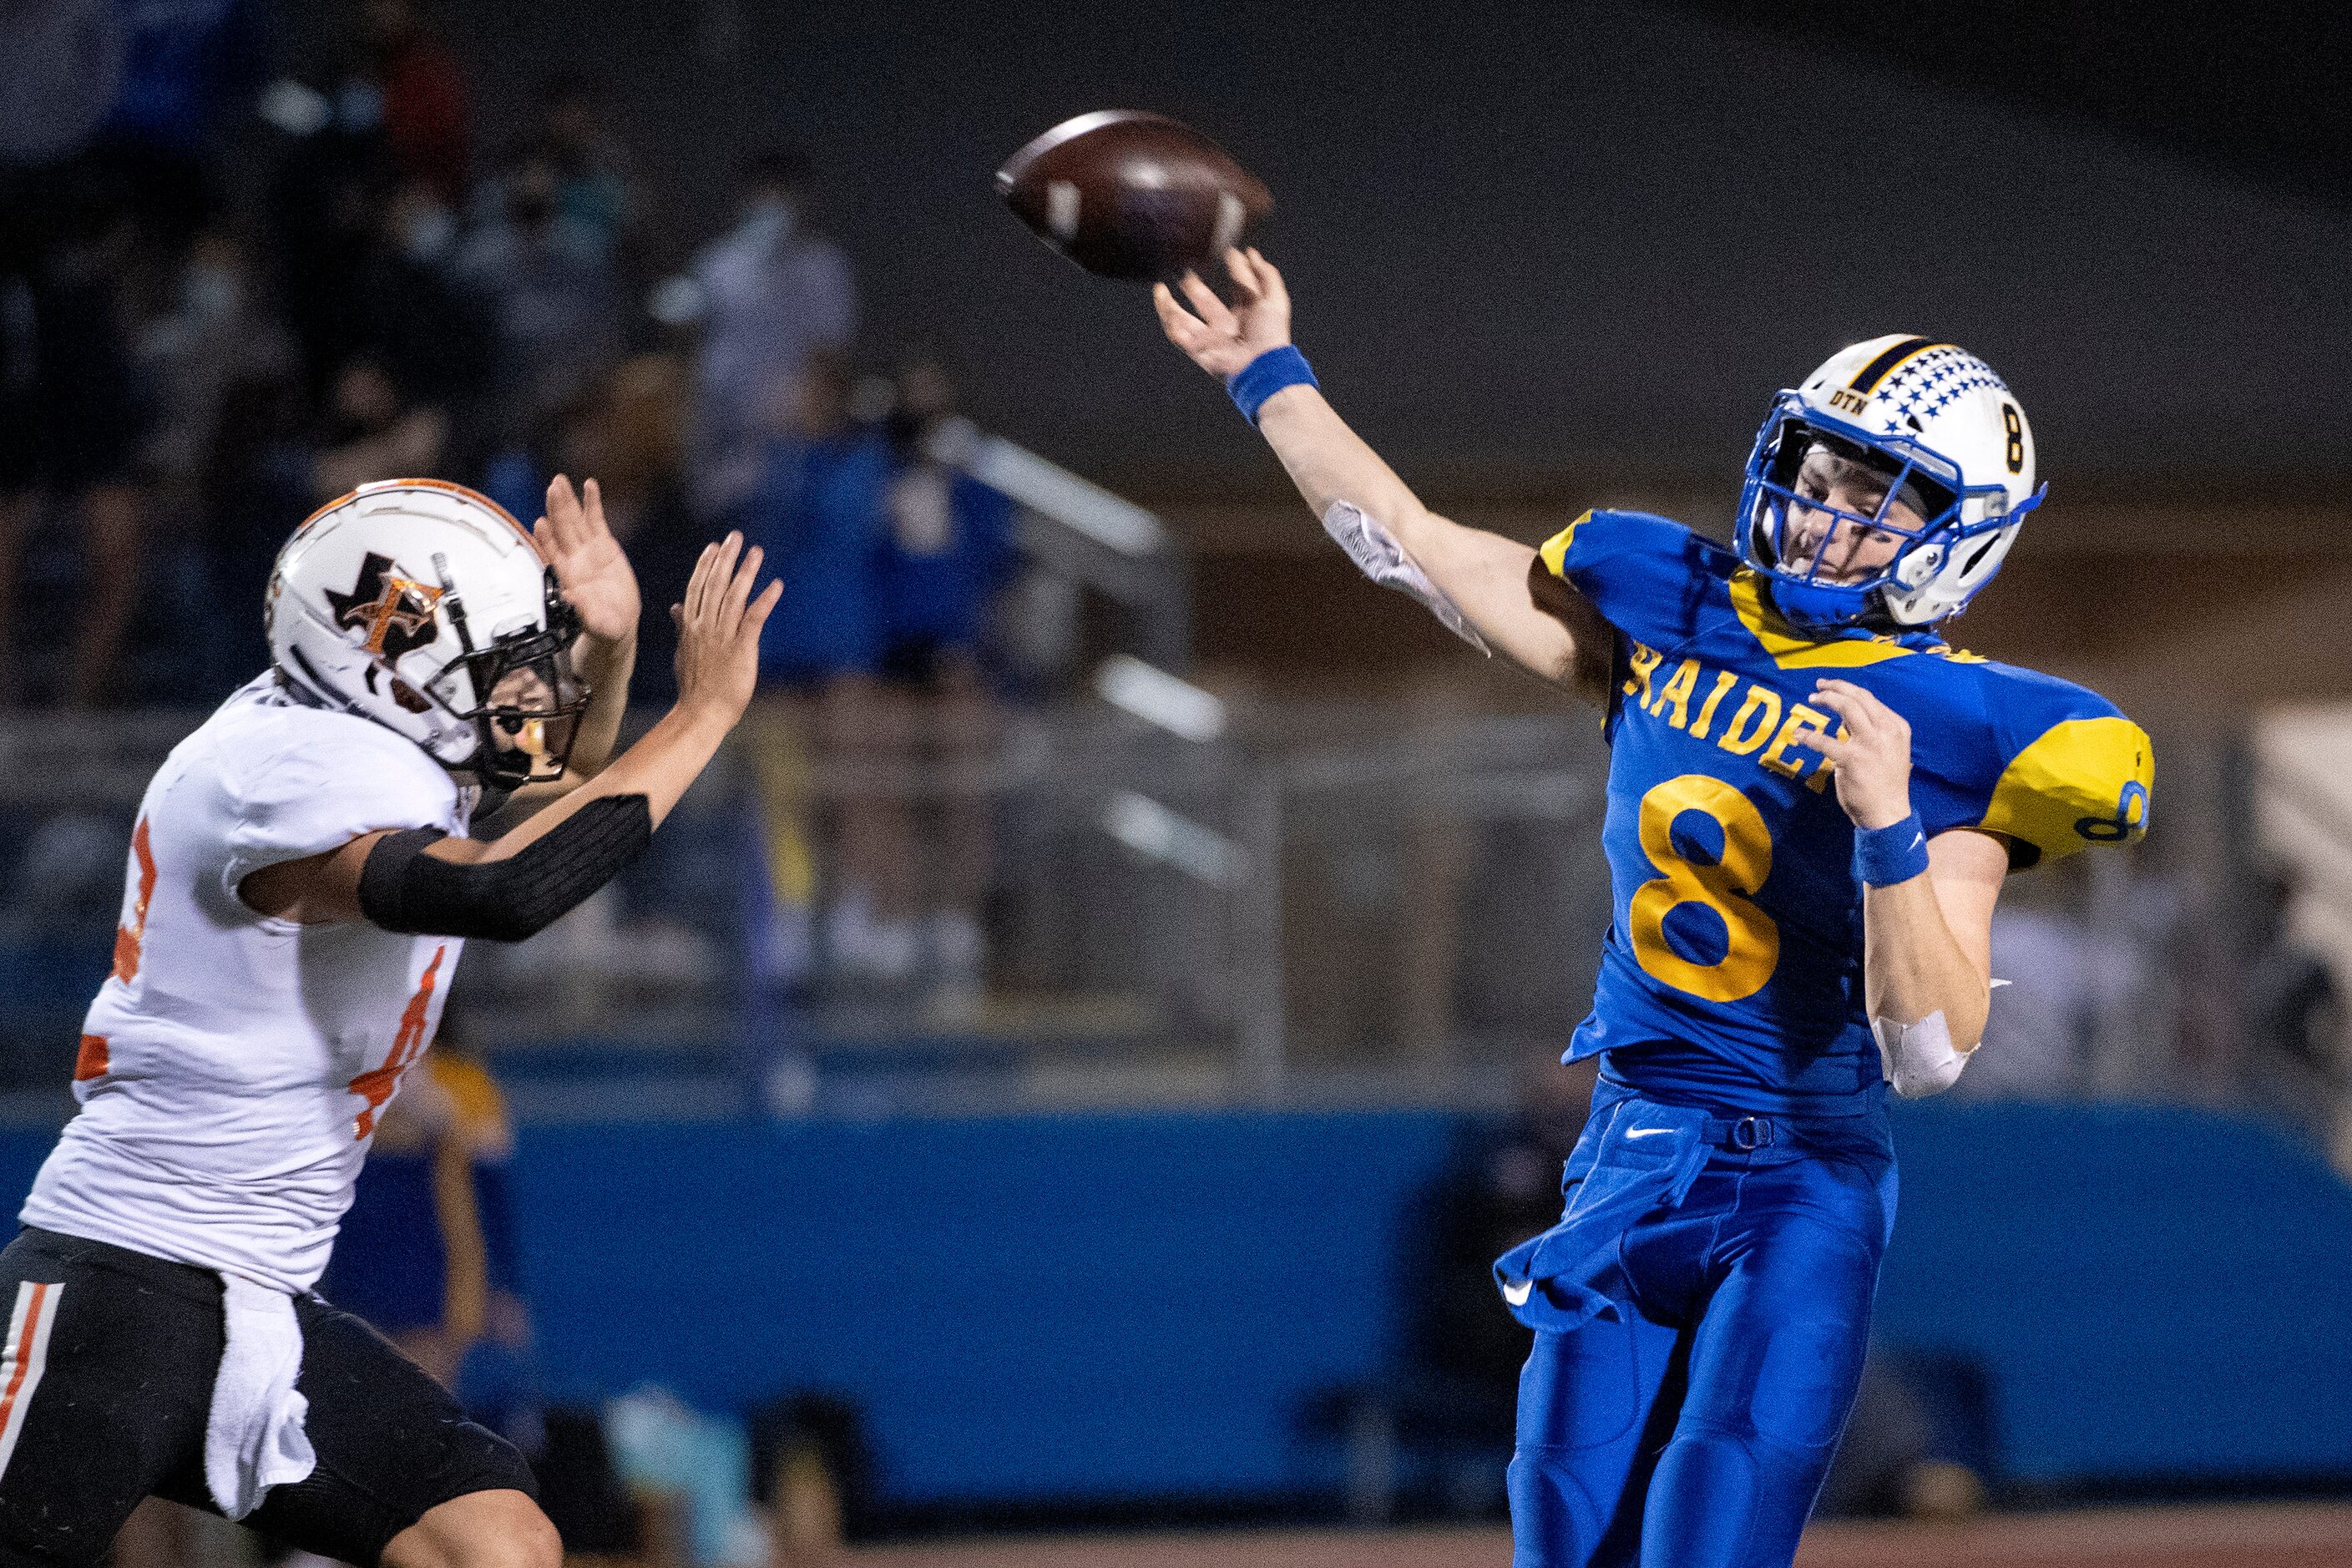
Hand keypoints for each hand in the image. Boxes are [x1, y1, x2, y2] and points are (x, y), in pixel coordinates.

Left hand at [537, 475, 640, 644]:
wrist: (618, 624)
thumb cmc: (603, 627)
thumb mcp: (596, 623)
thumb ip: (583, 610)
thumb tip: (569, 596)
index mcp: (567, 577)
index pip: (553, 552)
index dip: (546, 537)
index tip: (541, 523)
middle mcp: (574, 559)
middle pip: (562, 529)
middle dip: (557, 508)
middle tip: (553, 488)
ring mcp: (588, 549)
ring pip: (575, 521)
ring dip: (568, 501)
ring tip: (561, 481)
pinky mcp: (605, 545)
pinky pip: (597, 520)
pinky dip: (593, 503)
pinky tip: (589, 486)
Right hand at [671, 531, 780, 724]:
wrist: (700, 713)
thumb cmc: (694, 685)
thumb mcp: (683, 651)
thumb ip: (681, 626)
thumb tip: (675, 607)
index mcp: (690, 626)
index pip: (697, 588)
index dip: (706, 565)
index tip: (714, 546)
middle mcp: (704, 627)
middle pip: (714, 585)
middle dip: (725, 559)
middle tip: (735, 536)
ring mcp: (722, 637)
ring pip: (733, 597)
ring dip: (746, 572)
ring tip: (756, 552)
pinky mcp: (740, 649)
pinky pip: (754, 619)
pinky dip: (765, 600)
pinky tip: (776, 585)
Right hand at [1153, 247, 1292, 379]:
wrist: (1261, 363)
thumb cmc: (1270, 335)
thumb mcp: (1274, 298)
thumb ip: (1265, 275)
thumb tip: (1250, 253)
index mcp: (1247, 312)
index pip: (1237, 286)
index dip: (1234, 268)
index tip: (1228, 251)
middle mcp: (1227, 324)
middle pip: (1204, 302)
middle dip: (1194, 287)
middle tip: (1186, 273)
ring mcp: (1212, 338)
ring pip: (1184, 321)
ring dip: (1169, 307)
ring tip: (1159, 290)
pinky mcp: (1200, 351)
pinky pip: (1181, 340)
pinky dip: (1172, 327)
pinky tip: (1167, 313)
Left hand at [1791, 678, 1913, 829]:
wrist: (1888, 814)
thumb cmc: (1885, 784)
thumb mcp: (1889, 750)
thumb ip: (1872, 732)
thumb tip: (1845, 717)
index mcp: (1896, 727)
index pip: (1870, 699)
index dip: (1847, 689)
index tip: (1831, 687)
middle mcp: (1886, 731)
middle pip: (1859, 697)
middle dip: (1836, 687)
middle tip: (1818, 687)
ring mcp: (1870, 744)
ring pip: (1847, 708)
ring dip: (1827, 700)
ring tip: (1812, 700)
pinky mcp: (1853, 759)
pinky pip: (1825, 741)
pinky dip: (1809, 736)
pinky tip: (1799, 734)